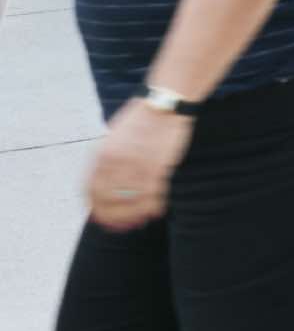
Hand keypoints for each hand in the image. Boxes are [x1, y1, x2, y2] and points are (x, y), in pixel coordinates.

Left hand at [86, 100, 191, 231]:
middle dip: (114, 217)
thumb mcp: (114, 138)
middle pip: (109, 200)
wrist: (165, 104)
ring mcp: (136, 165)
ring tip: (140, 221)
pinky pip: (152, 194)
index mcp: (101, 155)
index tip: (101, 218)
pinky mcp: (157, 167)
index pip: (92, 191)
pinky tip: (157, 211)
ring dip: (134, 215)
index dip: (96, 208)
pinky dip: (153, 206)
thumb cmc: (142, 119)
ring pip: (131, 201)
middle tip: (121, 226)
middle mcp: (115, 162)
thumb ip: (108, 160)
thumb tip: (104, 185)